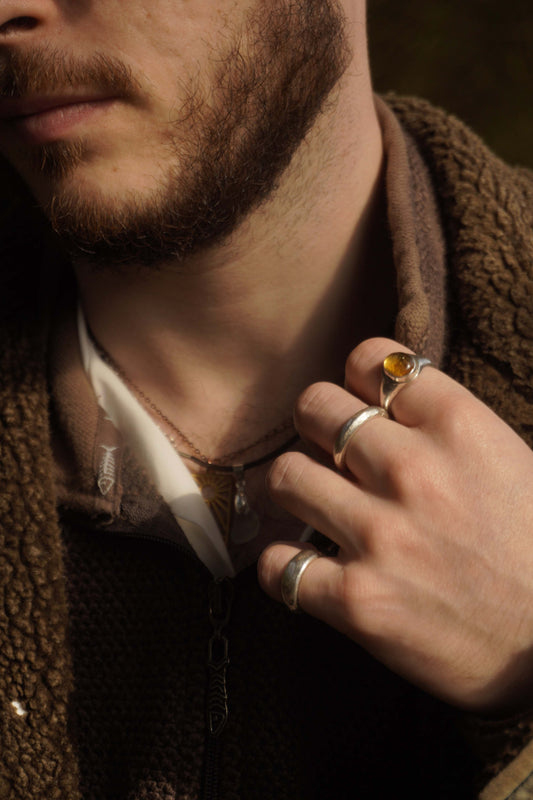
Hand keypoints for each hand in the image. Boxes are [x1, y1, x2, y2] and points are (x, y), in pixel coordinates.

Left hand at [258, 338, 532, 713]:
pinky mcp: (357, 599)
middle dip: (315, 425)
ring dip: (292, 490)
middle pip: (314, 406)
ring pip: (284, 476)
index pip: (371, 358)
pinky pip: (276, 564)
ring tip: (311, 506)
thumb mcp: (507, 459)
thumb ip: (442, 426)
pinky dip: (281, 567)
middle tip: (327, 452)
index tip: (362, 405)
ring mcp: (380, 534)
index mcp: (457, 425)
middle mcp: (412, 470)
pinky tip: (305, 569)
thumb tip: (379, 408)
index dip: (358, 379)